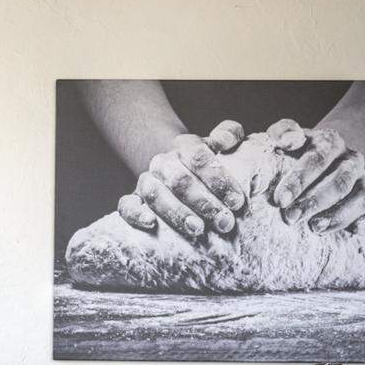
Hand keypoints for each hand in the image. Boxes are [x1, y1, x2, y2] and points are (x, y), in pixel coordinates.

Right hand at [119, 119, 248, 237]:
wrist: (177, 170)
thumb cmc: (207, 164)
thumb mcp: (221, 144)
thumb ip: (229, 133)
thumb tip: (225, 141)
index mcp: (185, 146)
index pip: (198, 157)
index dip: (218, 179)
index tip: (237, 202)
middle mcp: (163, 162)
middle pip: (179, 180)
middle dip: (203, 202)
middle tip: (224, 222)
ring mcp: (146, 181)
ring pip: (155, 194)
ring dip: (176, 212)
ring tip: (198, 230)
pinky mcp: (134, 200)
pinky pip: (126, 205)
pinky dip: (136, 214)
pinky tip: (151, 224)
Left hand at [265, 118, 364, 233]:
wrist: (320, 159)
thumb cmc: (295, 152)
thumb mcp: (286, 136)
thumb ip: (283, 132)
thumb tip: (288, 139)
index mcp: (330, 143)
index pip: (317, 159)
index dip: (299, 180)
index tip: (280, 200)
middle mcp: (351, 160)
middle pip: (340, 182)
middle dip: (315, 202)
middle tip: (291, 218)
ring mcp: (364, 180)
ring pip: (362, 197)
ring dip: (339, 216)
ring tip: (314, 228)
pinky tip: (355, 231)